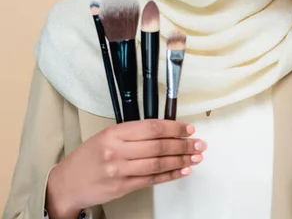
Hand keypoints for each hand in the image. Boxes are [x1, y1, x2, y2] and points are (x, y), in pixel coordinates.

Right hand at [46, 120, 205, 217]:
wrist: (67, 183)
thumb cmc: (87, 157)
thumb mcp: (106, 136)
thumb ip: (132, 133)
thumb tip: (163, 130)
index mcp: (114, 133)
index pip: (151, 127)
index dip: (173, 127)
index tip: (188, 128)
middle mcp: (118, 151)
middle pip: (158, 146)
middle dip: (182, 144)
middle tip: (199, 143)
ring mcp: (120, 171)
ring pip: (158, 163)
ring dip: (181, 160)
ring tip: (196, 156)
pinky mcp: (123, 188)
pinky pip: (152, 179)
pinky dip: (170, 175)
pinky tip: (183, 170)